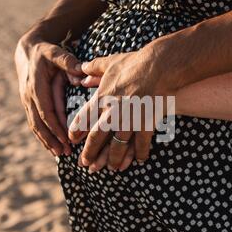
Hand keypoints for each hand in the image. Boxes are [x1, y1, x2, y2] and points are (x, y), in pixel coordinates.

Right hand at [14, 35, 83, 156]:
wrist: (27, 51)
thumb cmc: (46, 52)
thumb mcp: (56, 53)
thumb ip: (68, 62)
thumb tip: (80, 74)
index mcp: (36, 86)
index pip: (46, 111)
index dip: (56, 126)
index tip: (67, 139)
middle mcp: (28, 96)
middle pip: (39, 123)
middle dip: (51, 139)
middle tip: (65, 153)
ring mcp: (26, 102)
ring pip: (35, 126)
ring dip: (46, 141)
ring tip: (59, 154)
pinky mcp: (28, 105)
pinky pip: (34, 124)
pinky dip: (42, 136)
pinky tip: (51, 147)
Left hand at [69, 49, 174, 169]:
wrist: (158, 66)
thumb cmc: (134, 62)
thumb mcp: (110, 63)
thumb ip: (94, 67)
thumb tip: (81, 68)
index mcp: (101, 98)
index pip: (84, 119)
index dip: (76, 131)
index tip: (72, 139)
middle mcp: (112, 112)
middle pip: (97, 138)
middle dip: (90, 153)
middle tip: (85, 164)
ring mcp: (129, 120)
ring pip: (118, 146)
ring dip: (113, 159)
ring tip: (111, 168)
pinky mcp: (146, 124)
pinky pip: (142, 145)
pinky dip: (140, 154)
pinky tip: (139, 161)